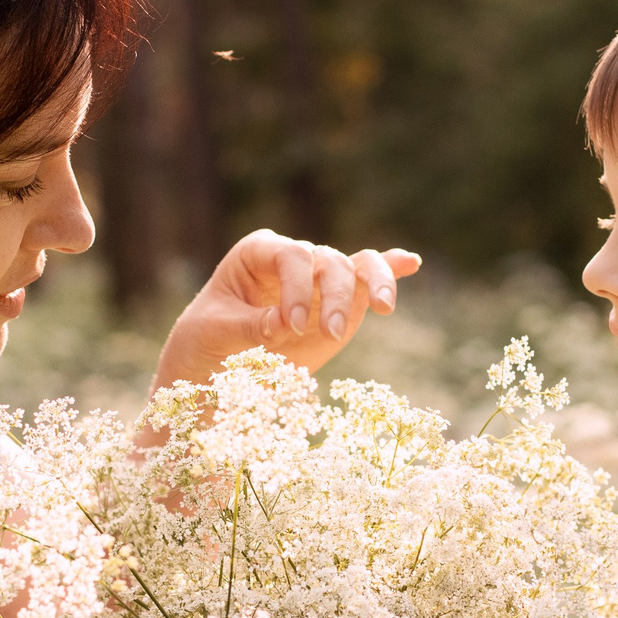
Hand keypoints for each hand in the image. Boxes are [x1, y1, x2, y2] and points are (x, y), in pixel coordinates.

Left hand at [154, 231, 421, 386]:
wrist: (215, 365)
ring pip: (356, 266)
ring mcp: (320, 281)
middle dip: (333, 296)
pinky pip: (367, 279)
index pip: (290, 256)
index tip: (291, 326)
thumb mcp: (216, 333)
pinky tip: (411, 262)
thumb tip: (287, 324)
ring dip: (373, 284)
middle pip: (328, 261)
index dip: (297, 286)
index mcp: (259, 252)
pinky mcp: (340, 305)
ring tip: (384, 307)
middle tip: (329, 334)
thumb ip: (251, 326)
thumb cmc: (205, 340)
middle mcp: (294, 259)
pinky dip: (390, 270)